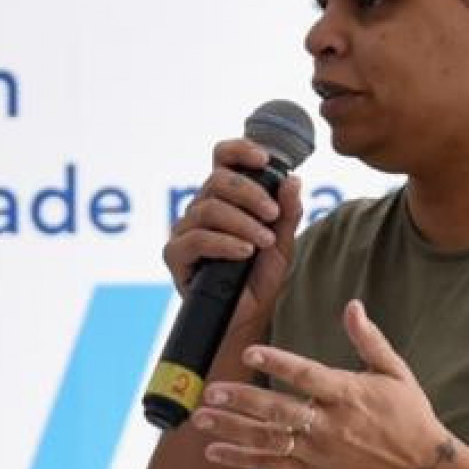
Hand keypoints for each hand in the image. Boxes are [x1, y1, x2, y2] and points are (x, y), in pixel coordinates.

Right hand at [164, 136, 304, 334]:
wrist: (245, 319)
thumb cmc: (259, 279)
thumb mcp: (282, 244)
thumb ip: (288, 213)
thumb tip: (293, 180)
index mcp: (226, 198)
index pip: (223, 159)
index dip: (240, 150)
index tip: (264, 159)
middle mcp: (202, 209)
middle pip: (217, 180)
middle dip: (250, 193)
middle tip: (274, 215)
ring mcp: (186, 231)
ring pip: (209, 209)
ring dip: (242, 223)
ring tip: (264, 241)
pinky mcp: (175, 256)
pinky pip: (197, 239)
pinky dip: (224, 243)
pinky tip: (244, 253)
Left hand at [192, 299, 458, 468]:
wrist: (419, 467)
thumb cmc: (408, 413)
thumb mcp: (394, 371)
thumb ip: (369, 339)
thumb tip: (352, 305)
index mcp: (349, 394)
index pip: (307, 376)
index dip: (278, 364)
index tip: (249, 353)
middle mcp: (330, 424)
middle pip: (278, 411)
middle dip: (241, 402)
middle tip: (210, 391)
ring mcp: (318, 451)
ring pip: (268, 440)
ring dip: (231, 430)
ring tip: (200, 419)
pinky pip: (271, 465)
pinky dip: (242, 459)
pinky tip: (213, 452)